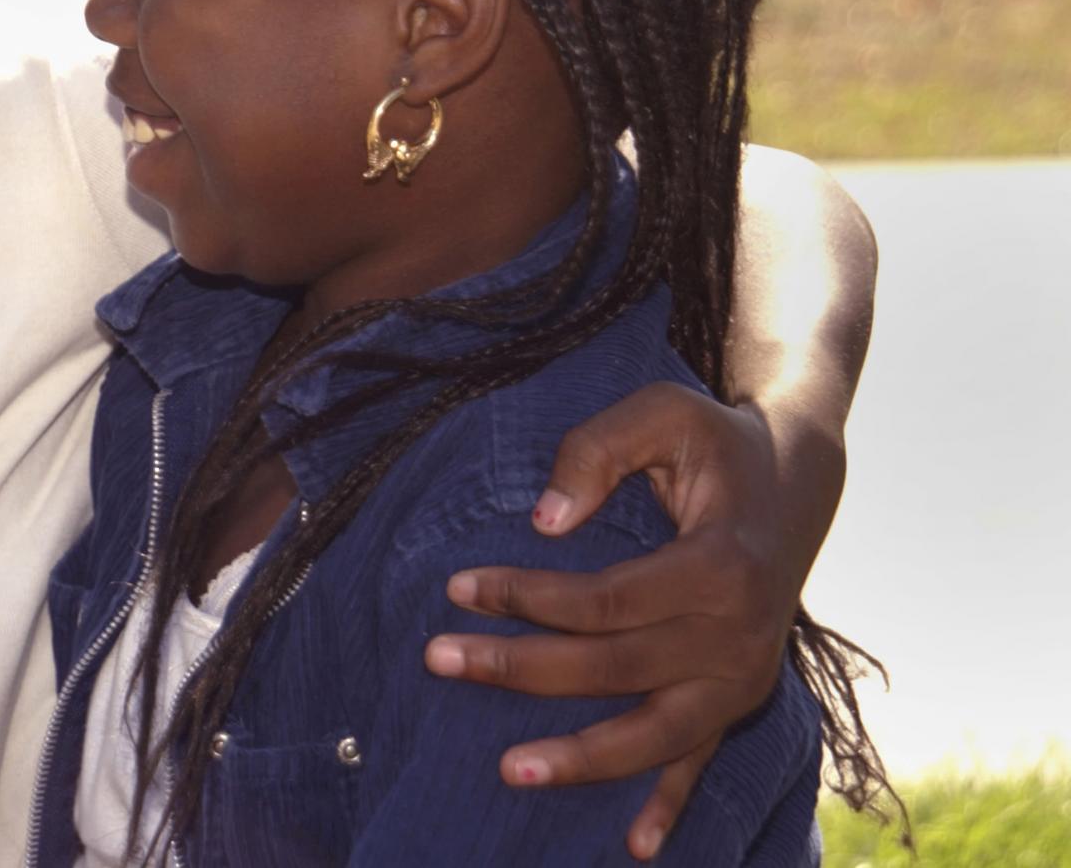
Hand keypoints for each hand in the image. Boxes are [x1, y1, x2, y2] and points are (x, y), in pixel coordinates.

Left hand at [422, 380, 834, 860]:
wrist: (797, 482)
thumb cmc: (716, 442)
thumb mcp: (664, 412)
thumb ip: (597, 450)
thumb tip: (544, 521)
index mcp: (720, 567)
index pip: (604, 600)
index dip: (527, 597)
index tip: (456, 587)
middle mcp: (739, 635)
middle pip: (613, 669)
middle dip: (519, 668)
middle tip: (438, 658)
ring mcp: (742, 677)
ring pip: (654, 735)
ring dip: (582, 758)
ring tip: (509, 768)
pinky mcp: (739, 697)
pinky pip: (700, 760)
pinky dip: (669, 806)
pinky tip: (634, 846)